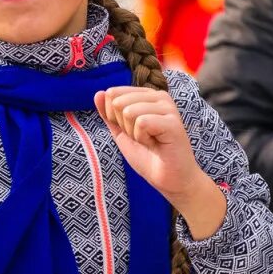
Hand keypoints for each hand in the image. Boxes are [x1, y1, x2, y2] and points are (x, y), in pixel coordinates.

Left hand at [94, 87, 225, 238]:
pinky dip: (143, 138)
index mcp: (147, 95)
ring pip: (130, 111)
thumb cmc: (149, 156)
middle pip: (119, 102)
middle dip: (123, 126)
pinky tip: (155, 144)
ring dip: (134, 134)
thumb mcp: (122, 133)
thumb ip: (109, 114)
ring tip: (150, 142)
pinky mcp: (173, 121)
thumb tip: (99, 93)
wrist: (170, 180)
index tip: (132, 131)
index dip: (113, 117)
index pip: (113, 94)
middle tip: (142, 138)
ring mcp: (168, 107)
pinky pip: (141, 122)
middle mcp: (160, 96)